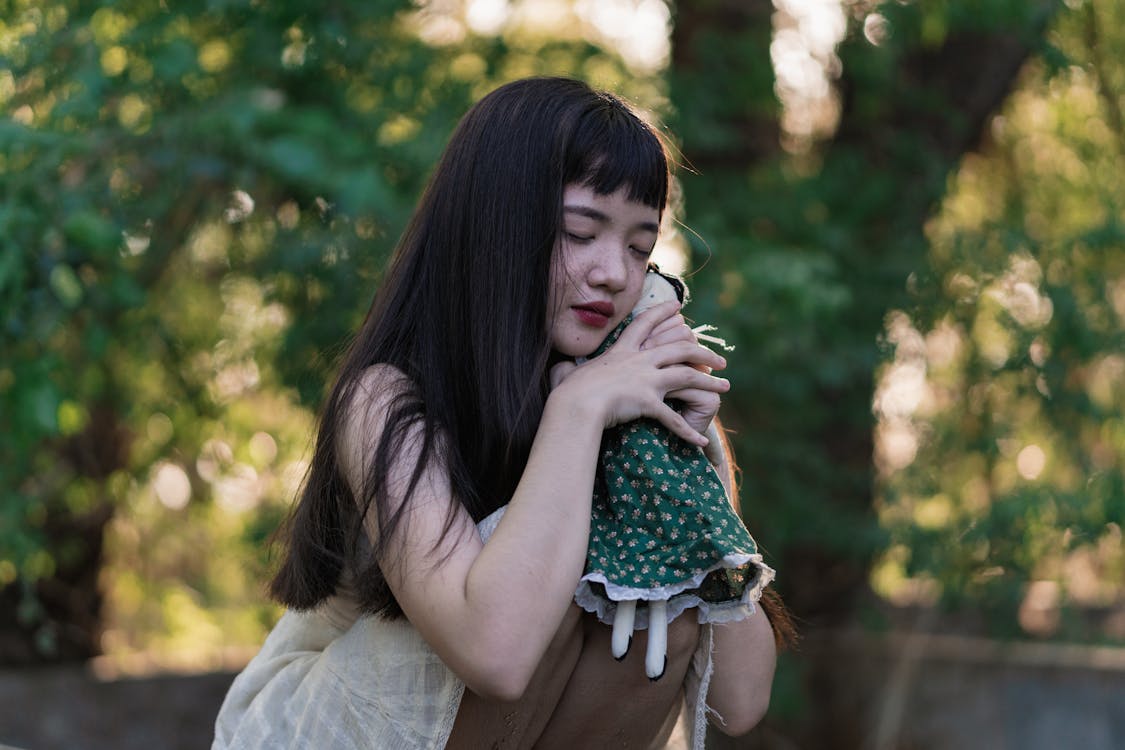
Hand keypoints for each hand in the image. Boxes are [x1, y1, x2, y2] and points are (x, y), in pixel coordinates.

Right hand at [550, 302, 728, 446]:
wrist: (574, 404)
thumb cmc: (568, 392)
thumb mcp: (569, 373)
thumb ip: (568, 370)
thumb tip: (556, 369)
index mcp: (622, 352)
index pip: (645, 324)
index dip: (663, 313)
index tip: (679, 307)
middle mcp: (639, 361)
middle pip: (680, 349)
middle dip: (704, 353)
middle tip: (721, 360)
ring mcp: (646, 380)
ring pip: (687, 377)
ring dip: (709, 383)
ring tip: (726, 388)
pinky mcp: (648, 401)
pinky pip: (674, 419)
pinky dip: (688, 432)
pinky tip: (700, 441)